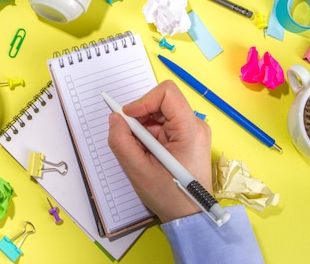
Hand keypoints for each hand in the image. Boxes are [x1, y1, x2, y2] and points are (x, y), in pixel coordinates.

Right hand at [107, 80, 211, 222]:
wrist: (189, 216)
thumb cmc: (170, 196)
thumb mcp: (138, 171)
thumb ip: (121, 141)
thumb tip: (115, 118)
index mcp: (190, 130)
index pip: (166, 93)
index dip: (143, 101)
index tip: (128, 117)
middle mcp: (194, 125)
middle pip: (161, 102)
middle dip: (140, 117)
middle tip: (131, 139)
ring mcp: (191, 131)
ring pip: (159, 114)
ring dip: (143, 128)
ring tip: (141, 151)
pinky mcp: (186, 137)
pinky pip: (162, 125)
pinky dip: (148, 134)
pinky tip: (147, 153)